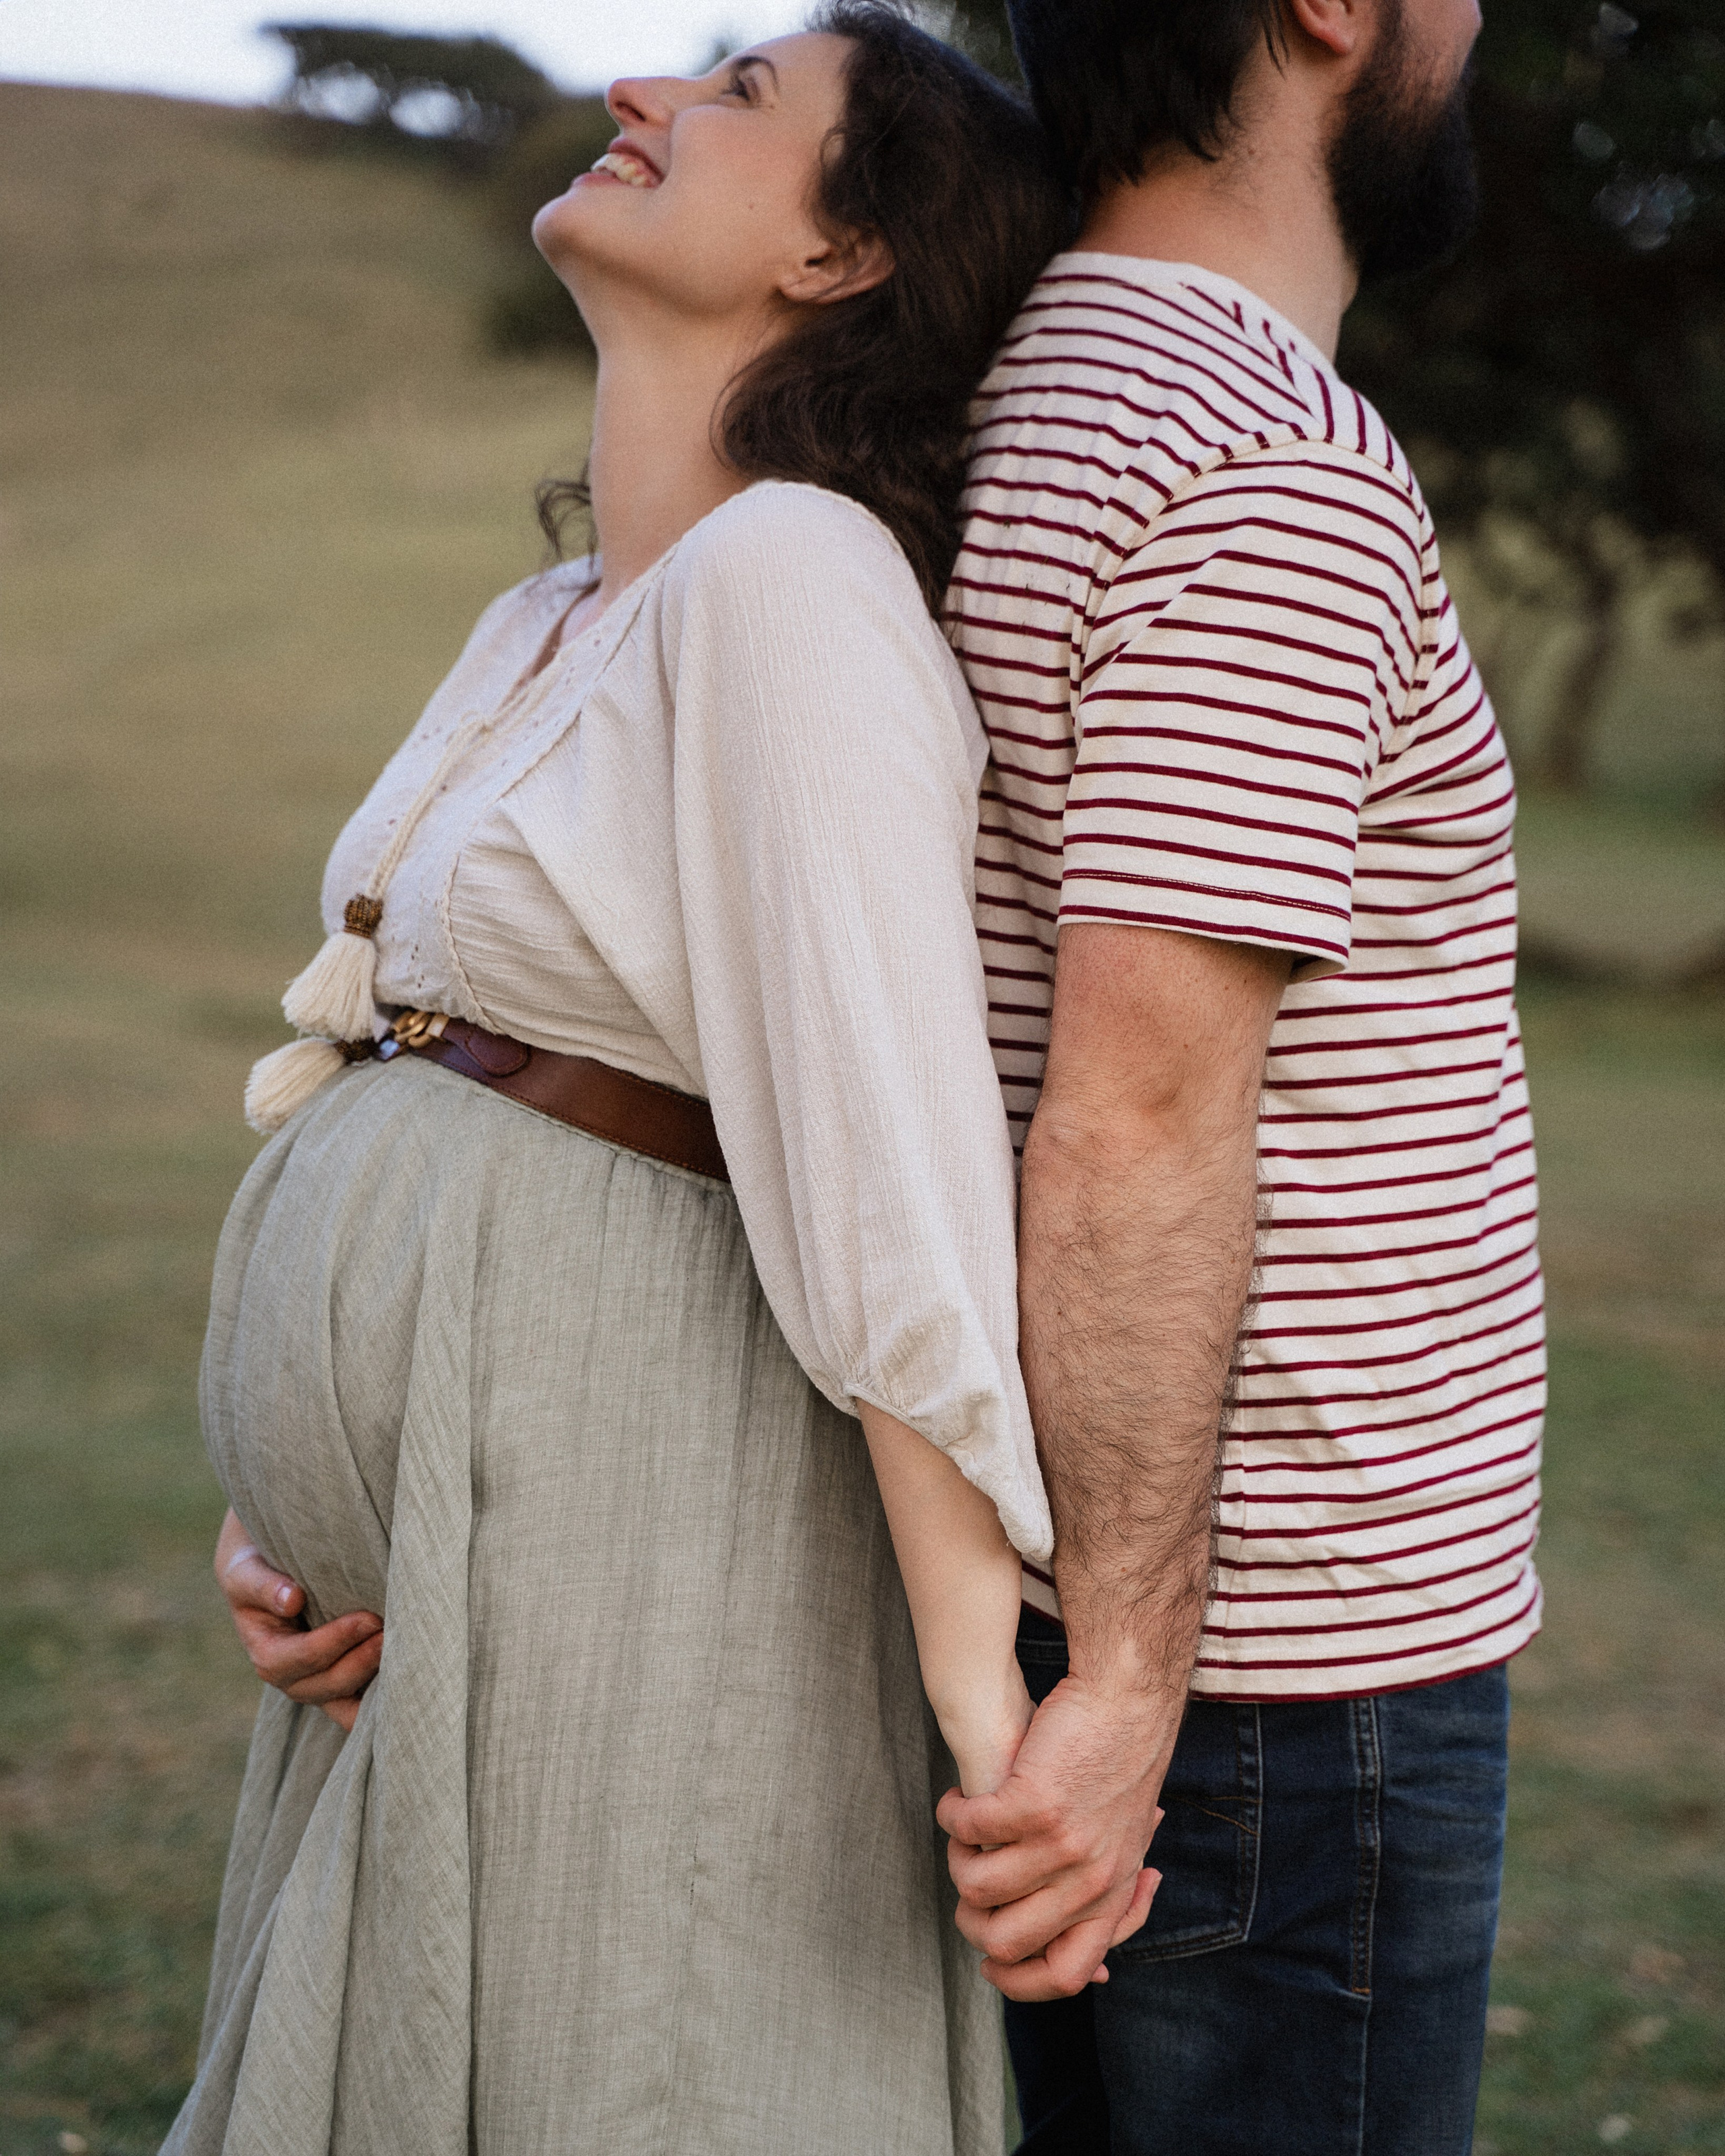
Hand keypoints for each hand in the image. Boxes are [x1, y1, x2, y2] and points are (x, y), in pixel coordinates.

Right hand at [214, 1507, 381, 1732]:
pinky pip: (357, 1705)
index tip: (368, 1619)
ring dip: (373, 1678)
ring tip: (403, 1651)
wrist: (268, 1577)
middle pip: (327, 1685)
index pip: (300, 1657)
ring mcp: (316, 1685)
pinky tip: (404, 1678)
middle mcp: (291, 1678)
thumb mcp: (247, 1572)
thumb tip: (292, 1600)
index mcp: (266, 1654)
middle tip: (391, 1633)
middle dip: (361, 1661)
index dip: (334, 1642)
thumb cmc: (257, 1572)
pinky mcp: (339, 1684)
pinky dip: (378, 1699)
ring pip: (345, 1700)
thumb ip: (264, 1585)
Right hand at [937, 1671, 1177, 1999]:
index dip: (1019, 1983)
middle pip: (1004, 1940)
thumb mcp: (1128, 1847)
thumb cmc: (1121, 1768)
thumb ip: (1111, 1907)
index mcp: (1110, 1897)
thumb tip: (1105, 1972)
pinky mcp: (1034, 1802)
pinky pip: (968, 1828)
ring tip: (964, 1827)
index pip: (1065, 1977)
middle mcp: (1089, 1881)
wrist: (1126, 1702)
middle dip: (970, 1916)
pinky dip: (952, 1814)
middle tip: (968, 1875)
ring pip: (975, 1885)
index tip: (990, 1963)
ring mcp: (1061, 1844)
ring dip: (957, 1857)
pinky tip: (959, 1798)